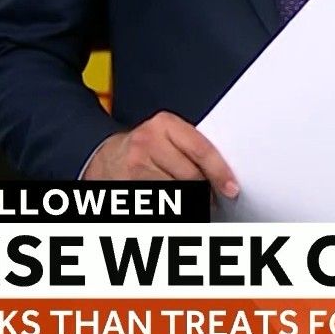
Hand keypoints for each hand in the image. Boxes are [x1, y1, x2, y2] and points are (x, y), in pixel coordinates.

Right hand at [82, 111, 238, 197]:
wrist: (103, 156)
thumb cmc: (145, 147)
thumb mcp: (167, 136)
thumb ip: (191, 148)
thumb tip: (223, 174)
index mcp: (164, 125)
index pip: (200, 150)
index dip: (219, 172)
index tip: (231, 188)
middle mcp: (147, 142)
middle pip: (190, 176)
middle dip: (205, 191)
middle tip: (211, 198)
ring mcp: (134, 166)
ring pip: (175, 193)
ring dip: (190, 202)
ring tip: (194, 202)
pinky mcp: (125, 186)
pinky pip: (158, 204)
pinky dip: (171, 208)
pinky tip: (173, 205)